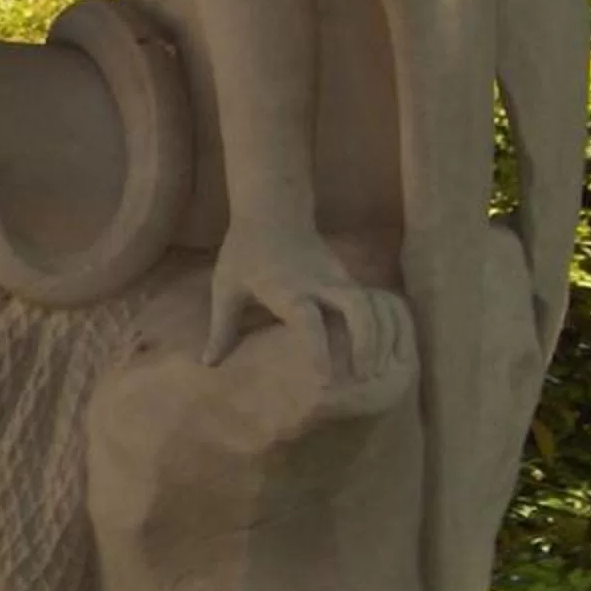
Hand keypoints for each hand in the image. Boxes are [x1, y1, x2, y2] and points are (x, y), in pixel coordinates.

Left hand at [202, 219, 409, 383]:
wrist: (271, 210)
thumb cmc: (244, 252)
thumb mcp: (226, 288)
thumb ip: (222, 329)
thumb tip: (209, 364)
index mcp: (287, 289)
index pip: (308, 322)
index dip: (318, 351)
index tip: (324, 381)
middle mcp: (319, 283)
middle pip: (357, 309)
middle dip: (367, 342)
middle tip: (368, 377)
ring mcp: (338, 277)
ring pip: (371, 305)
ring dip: (379, 336)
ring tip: (378, 370)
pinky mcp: (347, 275)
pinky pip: (371, 301)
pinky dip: (380, 324)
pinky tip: (382, 350)